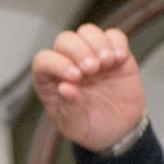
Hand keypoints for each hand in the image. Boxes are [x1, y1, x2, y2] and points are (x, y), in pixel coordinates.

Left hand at [32, 24, 144, 153]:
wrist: (119, 130)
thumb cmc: (90, 128)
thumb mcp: (76, 126)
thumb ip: (70, 108)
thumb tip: (64, 88)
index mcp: (51, 81)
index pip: (44, 60)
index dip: (57, 64)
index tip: (75, 77)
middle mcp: (68, 64)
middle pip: (65, 40)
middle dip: (79, 50)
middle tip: (93, 69)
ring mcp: (91, 56)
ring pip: (87, 32)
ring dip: (97, 43)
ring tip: (107, 63)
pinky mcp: (113, 53)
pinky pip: (114, 35)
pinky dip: (117, 42)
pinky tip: (120, 59)